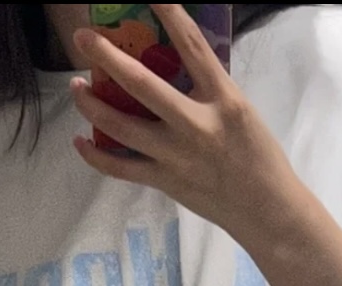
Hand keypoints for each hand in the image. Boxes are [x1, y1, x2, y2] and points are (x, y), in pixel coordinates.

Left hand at [70, 4, 295, 241]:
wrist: (265, 210)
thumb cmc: (258, 157)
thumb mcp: (240, 111)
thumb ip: (208, 89)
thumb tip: (174, 66)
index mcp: (223, 99)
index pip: (193, 45)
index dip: (169, 13)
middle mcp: (196, 124)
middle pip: (141, 83)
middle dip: (106, 56)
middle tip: (83, 38)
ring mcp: (176, 155)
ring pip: (120, 126)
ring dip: (91, 104)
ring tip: (76, 87)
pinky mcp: (165, 182)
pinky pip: (120, 168)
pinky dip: (95, 155)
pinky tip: (81, 140)